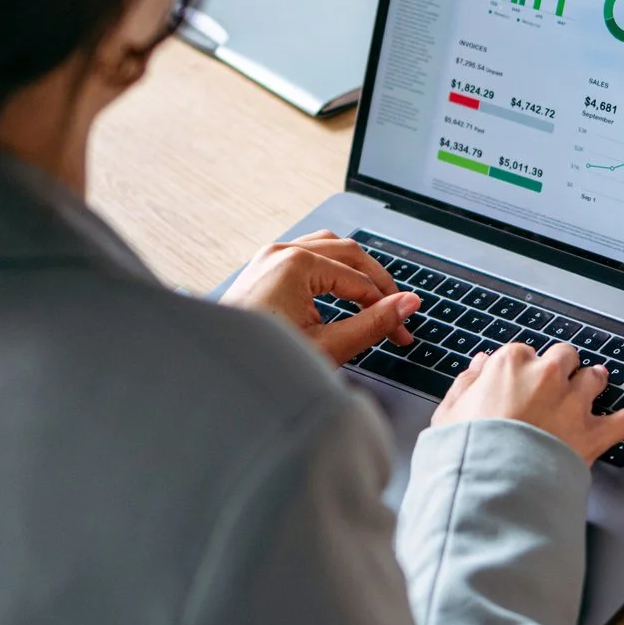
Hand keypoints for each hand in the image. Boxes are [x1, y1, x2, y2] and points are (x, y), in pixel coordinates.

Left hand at [220, 230, 419, 363]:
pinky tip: (338, 291)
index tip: (403, 333)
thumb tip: (407, 304)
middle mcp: (281, 253)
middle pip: (349, 253)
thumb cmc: (261, 363)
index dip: (388, 308)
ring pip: (327, 248)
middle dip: (376, 284)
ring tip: (372, 298)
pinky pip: (305, 256)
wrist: (217, 376)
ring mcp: (268, 258)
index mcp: (296, 265)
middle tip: (396, 311)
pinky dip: (329, 270)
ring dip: (354, 271)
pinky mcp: (261, 270)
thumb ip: (373, 323)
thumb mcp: (328, 347)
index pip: (360, 282)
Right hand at [434, 338, 623, 464]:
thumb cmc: (466, 451)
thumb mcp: (447, 414)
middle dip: (560, 369)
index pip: (521, 354)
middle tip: (554, 384)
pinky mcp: (594, 433)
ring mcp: (574, 403)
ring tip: (595, 384)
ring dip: (594, 381)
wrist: (490, 483)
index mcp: (510, 365)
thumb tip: (479, 366)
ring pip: (594, 378)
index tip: (517, 383)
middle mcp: (546, 376)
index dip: (521, 370)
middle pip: (562, 358)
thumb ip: (466, 384)